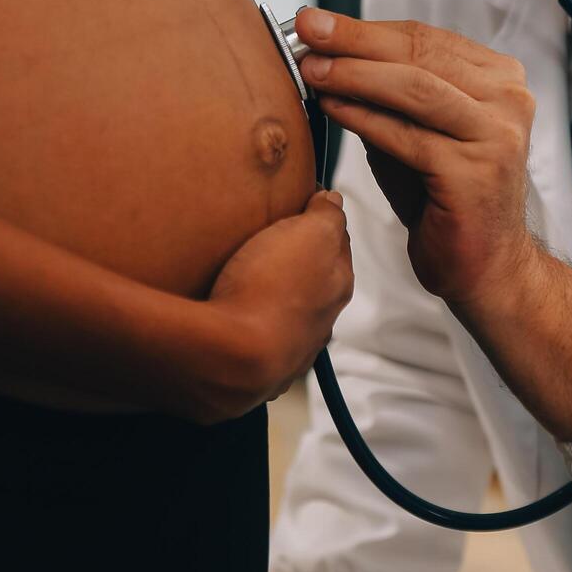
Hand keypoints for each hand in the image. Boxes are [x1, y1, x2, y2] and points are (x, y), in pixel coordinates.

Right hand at [197, 190, 352, 421]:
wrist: (233, 357)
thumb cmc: (271, 288)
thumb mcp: (309, 233)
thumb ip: (327, 215)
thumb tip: (334, 201)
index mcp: (339, 284)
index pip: (338, 243)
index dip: (320, 222)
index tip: (300, 207)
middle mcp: (322, 321)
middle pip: (314, 281)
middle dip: (298, 263)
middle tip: (269, 242)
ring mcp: (293, 350)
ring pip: (289, 314)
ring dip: (274, 298)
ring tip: (245, 280)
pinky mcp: (261, 371)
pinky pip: (258, 340)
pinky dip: (252, 326)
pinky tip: (235, 318)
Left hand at [295, 8, 538, 307]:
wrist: (485, 267)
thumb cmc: (445, 201)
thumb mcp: (414, 133)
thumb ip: (386, 95)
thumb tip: (326, 54)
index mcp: (499, 80)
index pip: (425, 38)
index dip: (365, 28)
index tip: (316, 20)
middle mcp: (508, 100)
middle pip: (419, 54)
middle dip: (354, 40)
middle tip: (307, 29)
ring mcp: (497, 135)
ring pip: (414, 87)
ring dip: (355, 74)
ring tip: (312, 68)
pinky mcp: (476, 171)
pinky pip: (407, 136)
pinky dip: (364, 118)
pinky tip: (333, 108)